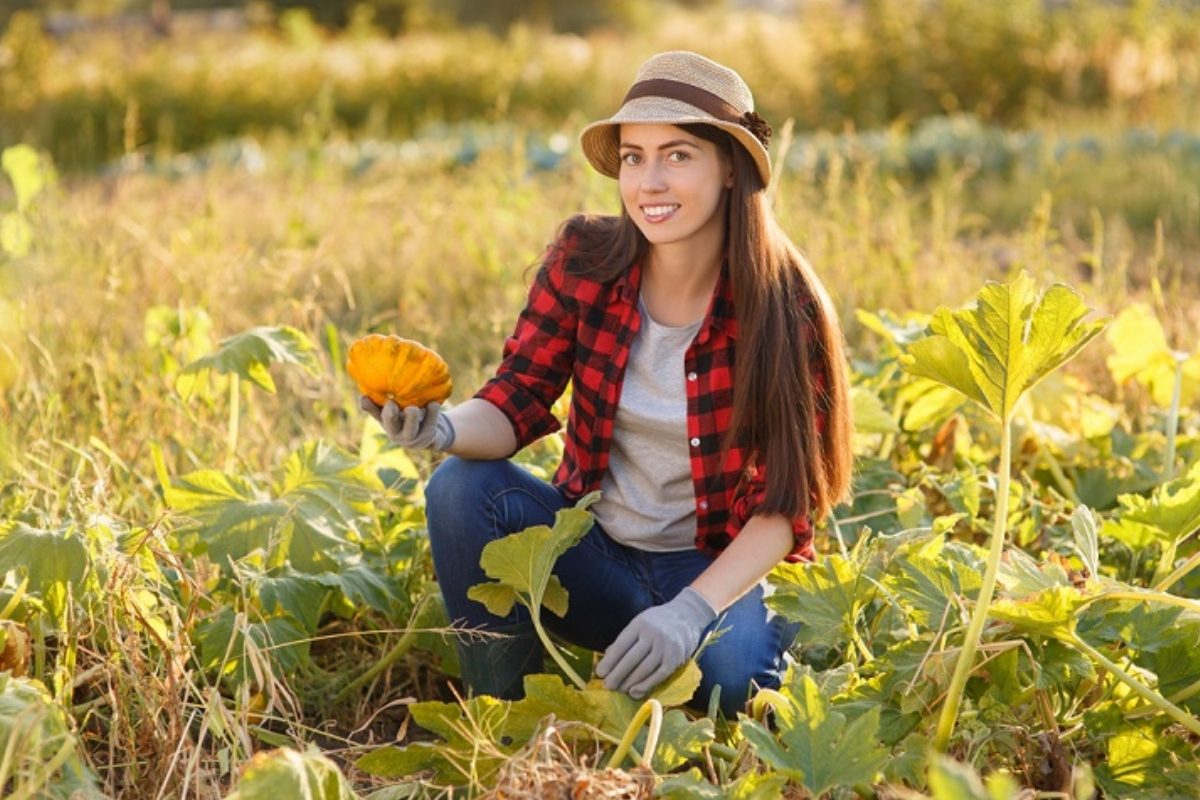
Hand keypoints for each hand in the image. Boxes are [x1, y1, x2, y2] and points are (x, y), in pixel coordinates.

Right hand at [359, 397, 454, 450]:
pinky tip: (433, 404)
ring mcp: (414, 438)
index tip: (364, 397)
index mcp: (388, 423)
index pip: (377, 414)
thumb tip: (364, 392)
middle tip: (391, 404)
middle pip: (391, 427)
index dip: (370, 407)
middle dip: (390, 416)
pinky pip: (430, 428)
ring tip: (414, 407)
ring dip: (413, 418)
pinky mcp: (430, 439)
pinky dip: (433, 416)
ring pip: (412, 431)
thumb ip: (381, 402)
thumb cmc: (408, 418)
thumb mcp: (394, 411)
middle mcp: (398, 433)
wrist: (432, 434)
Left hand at [595, 587, 715, 698]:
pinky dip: (646, 685)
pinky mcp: (675, 659)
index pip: (621, 645)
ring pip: (644, 669)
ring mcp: (665, 647)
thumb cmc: (658, 621)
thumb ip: (625, 639)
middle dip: (617, 674)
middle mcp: (652, 635)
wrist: (687, 615)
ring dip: (629, 682)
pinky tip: (635, 692)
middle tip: (607, 686)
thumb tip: (607, 657)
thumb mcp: (640, 622)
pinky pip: (659, 675)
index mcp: (640, 624)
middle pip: (631, 659)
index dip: (610, 661)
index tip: (600, 673)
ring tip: (619, 691)